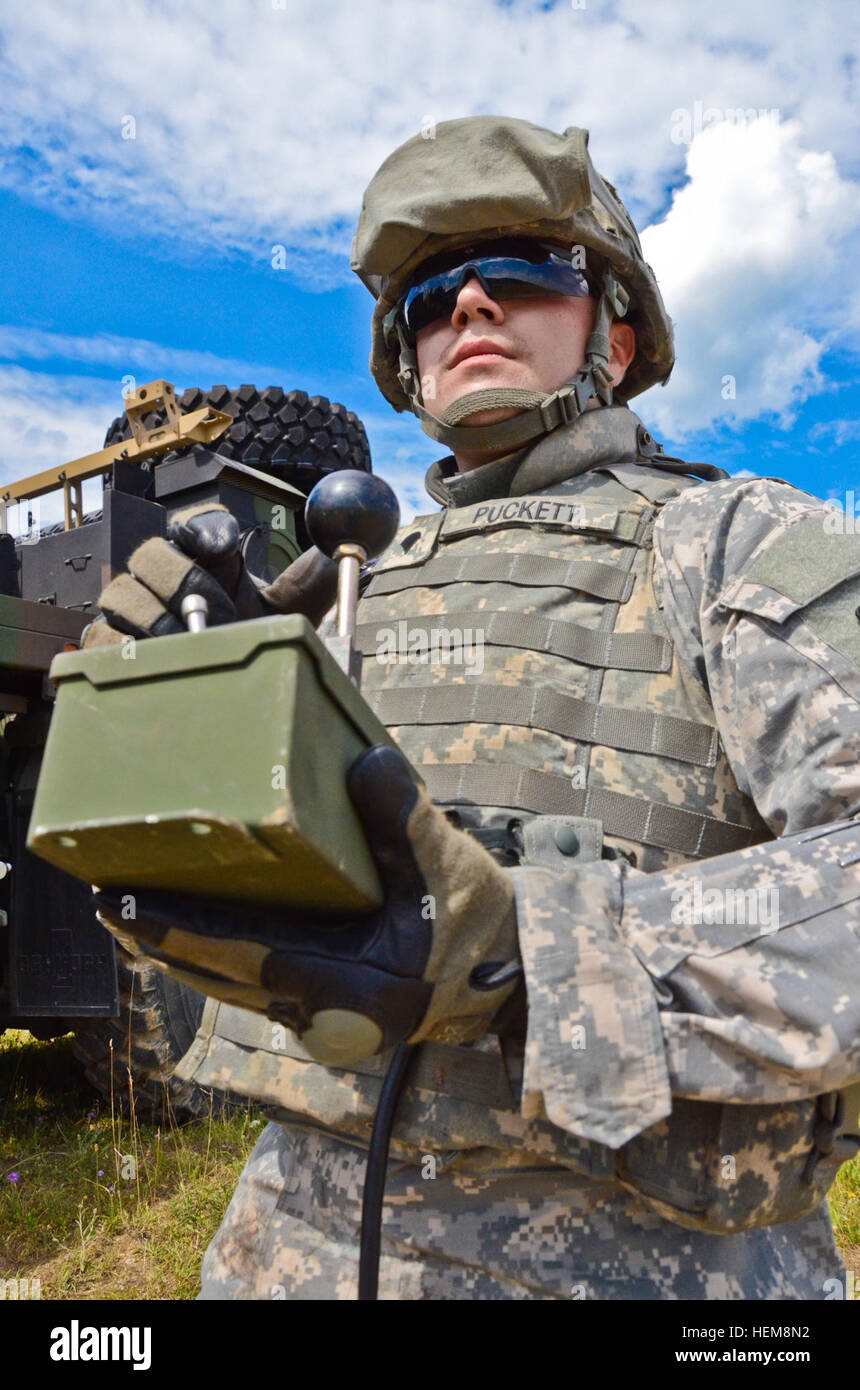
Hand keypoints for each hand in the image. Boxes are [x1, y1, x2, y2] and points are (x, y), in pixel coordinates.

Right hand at [86, 502, 337, 645]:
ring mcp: (130, 617)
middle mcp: (162, 582)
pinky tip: (162, 669)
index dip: (206, 529)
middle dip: (183, 578)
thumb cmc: (254, 650)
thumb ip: (316, 584)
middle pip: (150, 552)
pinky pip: (102, 643)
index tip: (226, 546)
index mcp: (207, 563)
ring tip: (195, 651)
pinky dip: (129, 654)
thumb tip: (354, 558)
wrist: (226, 709)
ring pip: (120, 594)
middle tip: (219, 614)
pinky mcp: (107, 653)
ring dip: (157, 620)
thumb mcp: (291, 617)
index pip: (196, 526)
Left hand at [94, 746, 519, 1065]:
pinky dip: (213, 955)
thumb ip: (405, 817)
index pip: (243, 960)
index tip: (130, 910)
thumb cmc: (480, 929)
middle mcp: (323, 1012)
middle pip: (219, 978)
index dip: (181, 935)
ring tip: (132, 913)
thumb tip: (367, 761)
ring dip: (180, 951)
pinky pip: (249, 981)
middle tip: (108, 902)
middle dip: (162, 942)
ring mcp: (319, 1013)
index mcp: (350, 987)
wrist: (510, 979)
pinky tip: (190, 929)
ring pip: (229, 985)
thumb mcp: (447, 868)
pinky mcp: (320, 1002)